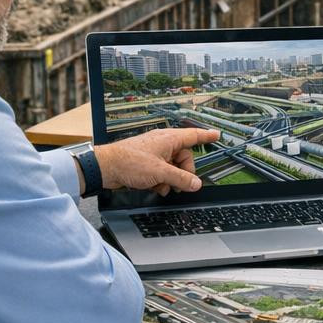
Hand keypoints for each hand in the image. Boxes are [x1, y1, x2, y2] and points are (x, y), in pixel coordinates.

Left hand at [94, 128, 217, 195]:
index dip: (206, 136)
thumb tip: (196, 183)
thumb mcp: (161, 173)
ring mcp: (154, 153)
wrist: (107, 168)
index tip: (216, 135)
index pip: (193, 135)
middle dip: (184, 172)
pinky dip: (161, 180)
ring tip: (165, 187)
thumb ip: (181, 178)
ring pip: (172, 166)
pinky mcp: (146, 163)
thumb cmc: (130, 162)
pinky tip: (156, 187)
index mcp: (169, 139)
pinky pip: (162, 171)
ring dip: (171, 179)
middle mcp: (162, 143)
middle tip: (183, 184)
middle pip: (184, 157)